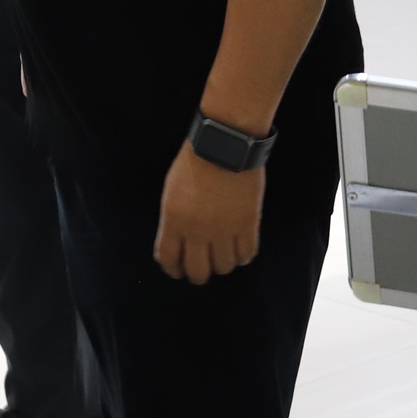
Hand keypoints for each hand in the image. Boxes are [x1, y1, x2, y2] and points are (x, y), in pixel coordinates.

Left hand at [154, 141, 264, 284]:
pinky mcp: (248, 224)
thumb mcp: (172, 192)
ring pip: (224, 267)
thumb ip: (174, 221)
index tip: (178, 270)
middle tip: (203, 269)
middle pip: (198, 271)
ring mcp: (224, 229)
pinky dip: (243, 255)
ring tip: (223, 253)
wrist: (224, 144)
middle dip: (198, 274)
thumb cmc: (195, 163)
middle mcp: (198, 230)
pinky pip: (246, 255)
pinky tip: (239, 247)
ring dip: (223, 264)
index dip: (173, 269)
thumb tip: (179, 244)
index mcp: (174, 220)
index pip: (168, 259)